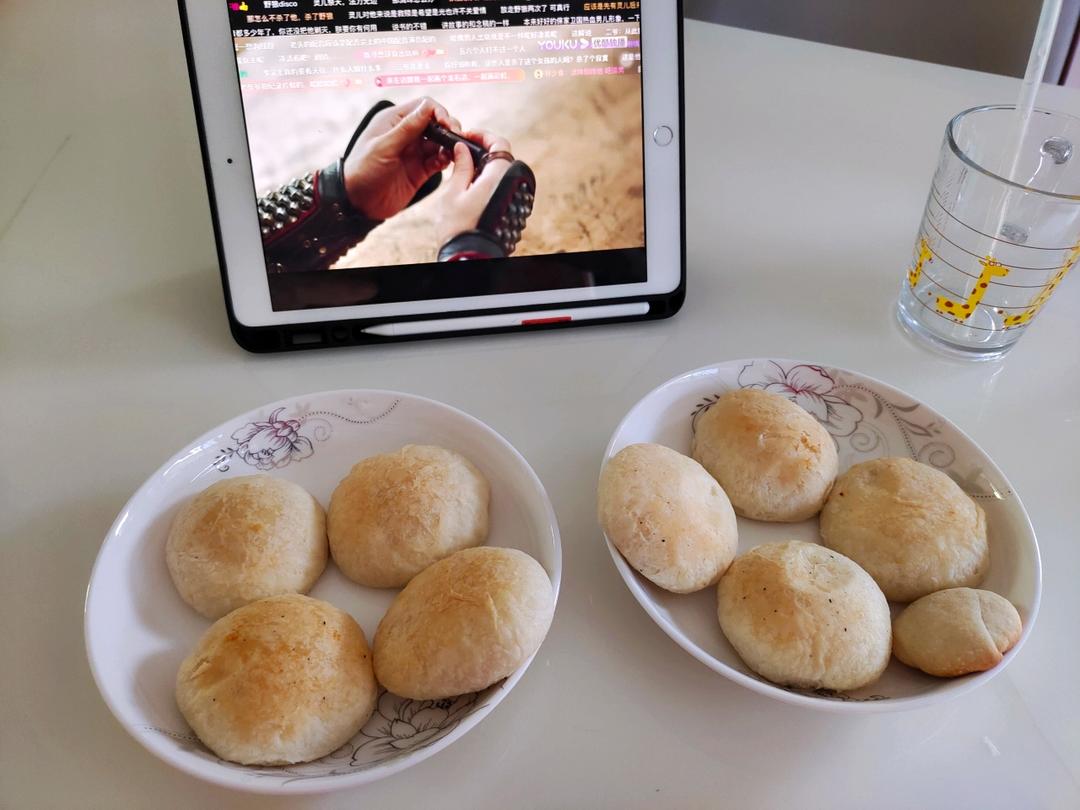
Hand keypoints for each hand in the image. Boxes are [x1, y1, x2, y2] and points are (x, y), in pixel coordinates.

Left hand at [342, 97, 460, 219]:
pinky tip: (447, 163)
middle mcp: (407, 134)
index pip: (424, 106)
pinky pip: (439, 160)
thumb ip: (407, 128)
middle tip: (457, 139)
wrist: (358, 202)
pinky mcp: (420, 170)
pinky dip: (446, 160)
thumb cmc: (363, 170)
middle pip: (436, 123)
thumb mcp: (384, 147)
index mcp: (395, 121)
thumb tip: (428, 107)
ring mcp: (415, 152)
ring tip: (454, 152)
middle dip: (449, 129)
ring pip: (441, 142)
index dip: (439, 113)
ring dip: (450, 145)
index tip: (448, 125)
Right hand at [434, 130, 513, 246]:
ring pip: (504, 174)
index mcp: (501, 176)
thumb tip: (462, 149)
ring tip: (464, 170)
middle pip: (503, 158)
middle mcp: (514, 185)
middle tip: (462, 153)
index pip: (499, 143)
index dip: (483, 136)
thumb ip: (461, 166)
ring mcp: (516, 199)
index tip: (467, 136)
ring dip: (486, 168)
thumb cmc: (458, 228)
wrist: (468, 258)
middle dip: (483, 152)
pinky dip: (490, 183)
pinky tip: (472, 188)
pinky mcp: (514, 212)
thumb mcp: (454, 193)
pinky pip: (504, 189)